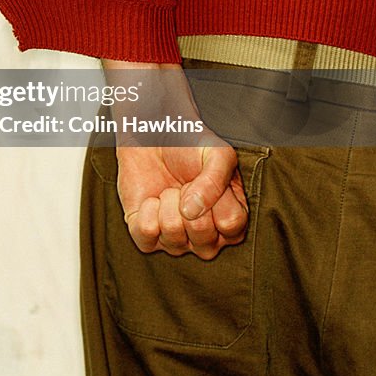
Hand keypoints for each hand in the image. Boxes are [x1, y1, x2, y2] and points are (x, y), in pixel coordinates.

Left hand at [101, 60, 248, 259]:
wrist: (154, 135)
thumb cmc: (190, 146)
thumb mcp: (218, 154)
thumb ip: (216, 181)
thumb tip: (192, 212)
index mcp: (229, 220)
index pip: (230, 226)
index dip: (215, 199)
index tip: (203, 178)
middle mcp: (205, 237)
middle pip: (203, 241)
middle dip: (189, 202)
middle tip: (184, 183)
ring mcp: (175, 238)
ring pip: (173, 237)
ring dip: (167, 203)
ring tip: (168, 189)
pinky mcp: (145, 234)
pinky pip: (145, 234)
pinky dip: (146, 211)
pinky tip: (151, 199)